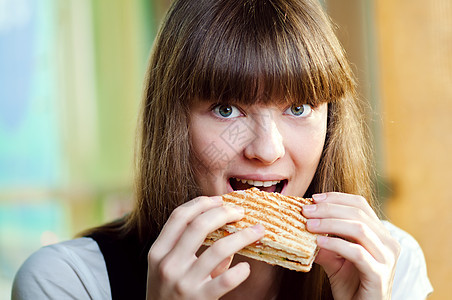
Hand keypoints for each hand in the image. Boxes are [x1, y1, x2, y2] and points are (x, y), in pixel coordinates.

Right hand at [146, 196, 264, 299]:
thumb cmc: (168, 294)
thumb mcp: (168, 269)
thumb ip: (189, 248)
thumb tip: (225, 227)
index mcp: (158, 252)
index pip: (179, 216)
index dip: (201, 203)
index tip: (219, 199)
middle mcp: (168, 265)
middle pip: (199, 225)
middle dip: (224, 212)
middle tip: (240, 211)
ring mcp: (184, 283)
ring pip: (219, 249)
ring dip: (243, 236)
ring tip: (257, 231)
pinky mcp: (200, 299)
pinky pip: (226, 280)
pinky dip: (240, 271)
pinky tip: (246, 267)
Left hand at [302, 192, 400, 299]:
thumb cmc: (351, 285)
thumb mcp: (335, 259)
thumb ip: (324, 241)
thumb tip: (303, 223)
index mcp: (379, 234)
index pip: (360, 205)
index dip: (336, 198)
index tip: (314, 198)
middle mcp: (388, 243)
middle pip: (358, 213)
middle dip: (328, 209)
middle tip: (305, 211)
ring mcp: (386, 258)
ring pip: (359, 229)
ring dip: (330, 224)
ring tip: (309, 225)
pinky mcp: (379, 275)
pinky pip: (357, 253)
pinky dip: (335, 244)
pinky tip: (319, 243)